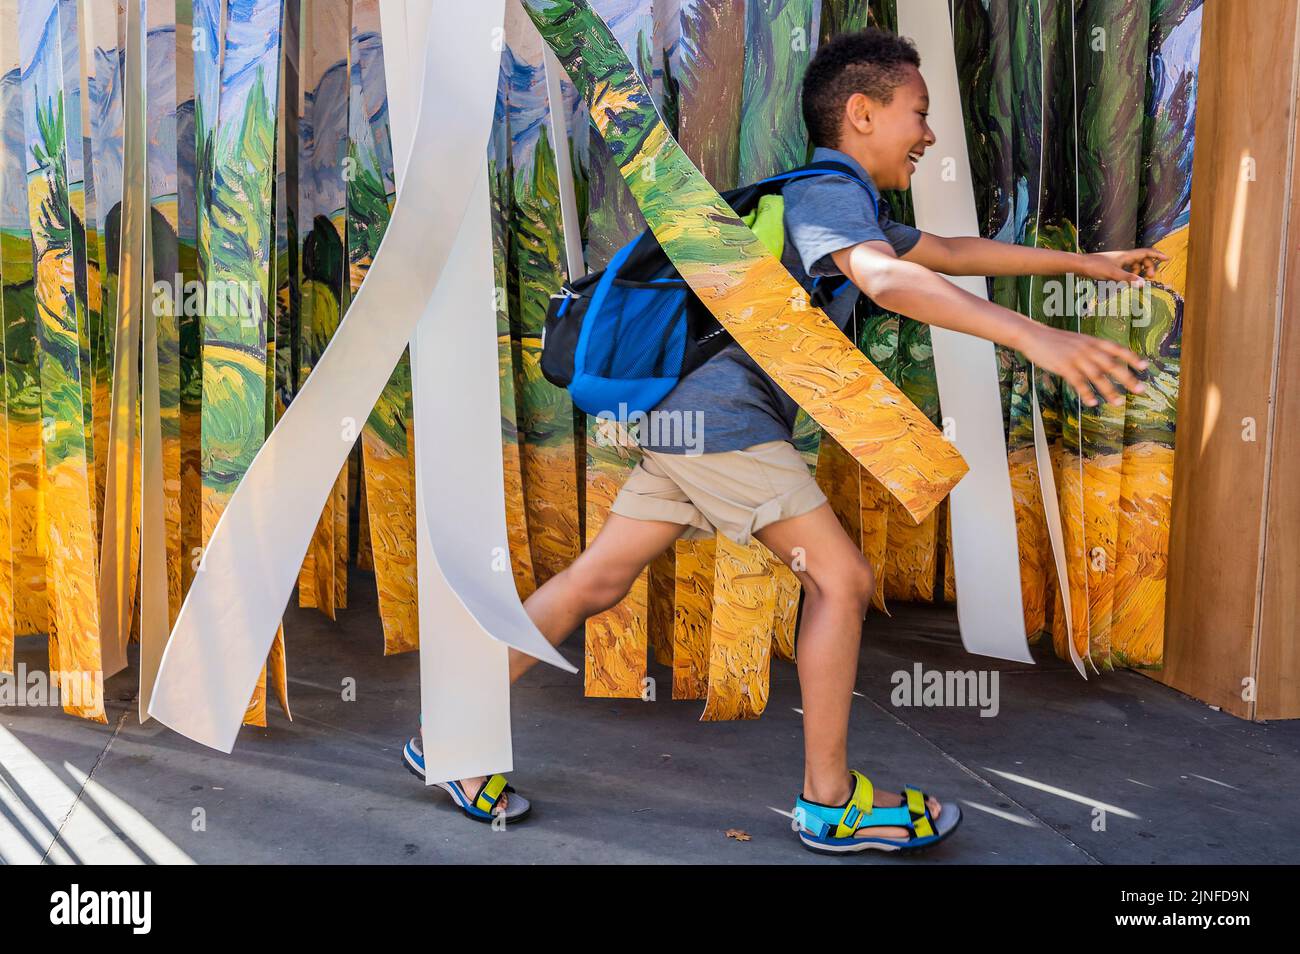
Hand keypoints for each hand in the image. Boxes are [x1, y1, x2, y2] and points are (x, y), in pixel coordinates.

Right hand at [1017, 322, 1146, 407]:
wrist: (1032, 335)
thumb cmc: (1054, 340)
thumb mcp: (1076, 340)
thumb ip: (1090, 349)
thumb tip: (1104, 361)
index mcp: (1092, 341)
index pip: (1117, 349)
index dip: (1132, 357)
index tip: (1144, 367)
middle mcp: (1087, 348)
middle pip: (1112, 365)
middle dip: (1127, 378)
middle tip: (1140, 390)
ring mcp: (1076, 357)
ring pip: (1097, 376)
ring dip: (1109, 390)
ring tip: (1118, 402)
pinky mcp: (1063, 366)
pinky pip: (1078, 382)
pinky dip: (1086, 393)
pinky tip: (1093, 403)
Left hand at [1080, 248, 1167, 284]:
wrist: (1079, 265)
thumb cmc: (1095, 267)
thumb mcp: (1113, 275)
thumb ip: (1128, 279)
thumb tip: (1144, 284)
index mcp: (1126, 256)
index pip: (1146, 252)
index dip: (1158, 255)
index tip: (1168, 258)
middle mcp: (1123, 256)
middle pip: (1142, 259)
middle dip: (1149, 267)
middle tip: (1150, 277)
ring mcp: (1117, 261)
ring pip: (1133, 264)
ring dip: (1138, 272)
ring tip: (1138, 281)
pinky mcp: (1110, 266)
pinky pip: (1125, 268)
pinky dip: (1129, 274)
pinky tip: (1125, 282)